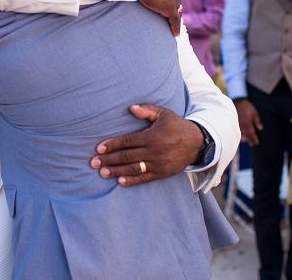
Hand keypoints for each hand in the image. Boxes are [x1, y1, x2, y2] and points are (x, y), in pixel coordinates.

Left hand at [89, 104, 203, 185]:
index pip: (127, 141)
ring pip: (134, 168)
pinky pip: (145, 178)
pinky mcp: (162, 173)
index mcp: (152, 137)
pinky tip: (120, 181)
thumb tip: (131, 108)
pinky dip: (132, 180)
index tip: (99, 148)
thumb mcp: (163, 114)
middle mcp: (154, 151)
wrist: (197, 143)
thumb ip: (147, 110)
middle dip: (109, 159)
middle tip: (94, 163)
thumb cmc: (176, 125)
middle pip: (127, 156)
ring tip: (103, 173)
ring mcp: (158, 164)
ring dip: (117, 171)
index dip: (112, 145)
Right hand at [235, 99, 262, 145]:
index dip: (254, 138)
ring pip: (239, 133)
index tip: (256, 142)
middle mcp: (241, 124)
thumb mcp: (254, 111)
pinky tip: (238, 136)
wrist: (235, 100)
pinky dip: (237, 134)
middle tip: (252, 144)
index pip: (251, 132)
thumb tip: (260, 128)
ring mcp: (236, 123)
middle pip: (246, 134)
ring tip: (246, 142)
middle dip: (249, 139)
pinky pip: (234, 130)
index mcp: (247, 122)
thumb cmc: (246, 106)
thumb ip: (257, 120)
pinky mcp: (232, 122)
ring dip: (243, 138)